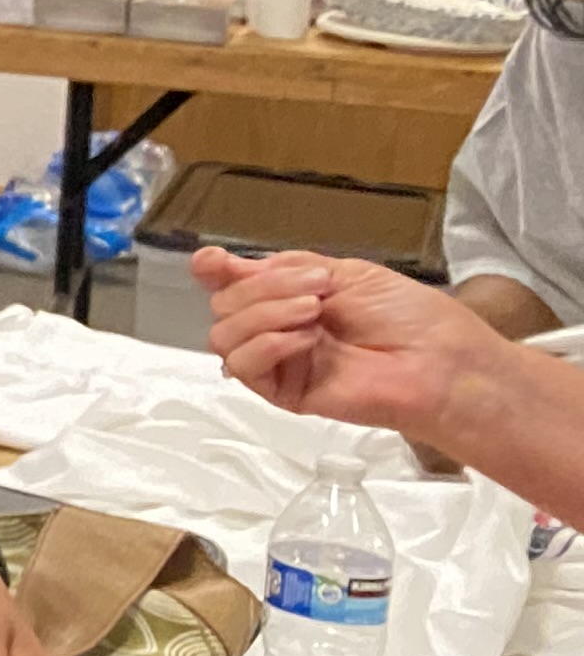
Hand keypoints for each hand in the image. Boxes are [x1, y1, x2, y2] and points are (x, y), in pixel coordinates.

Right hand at [198, 248, 493, 437]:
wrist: (443, 363)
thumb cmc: (410, 316)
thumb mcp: (347, 273)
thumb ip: (285, 269)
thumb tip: (222, 264)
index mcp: (291, 297)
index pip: (230, 284)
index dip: (213, 270)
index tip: (215, 262)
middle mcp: (277, 328)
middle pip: (223, 305)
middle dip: (262, 287)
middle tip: (318, 290)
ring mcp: (280, 362)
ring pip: (224, 336)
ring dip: (264, 314)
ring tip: (314, 313)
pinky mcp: (285, 393)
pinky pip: (244, 367)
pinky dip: (268, 344)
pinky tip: (305, 338)